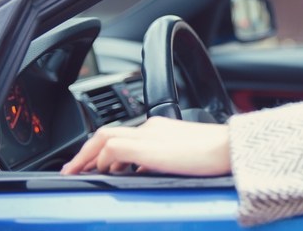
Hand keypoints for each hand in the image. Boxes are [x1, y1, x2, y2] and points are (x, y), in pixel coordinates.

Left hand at [60, 116, 230, 175]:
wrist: (230, 148)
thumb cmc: (216, 155)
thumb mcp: (182, 158)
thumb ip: (161, 161)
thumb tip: (144, 173)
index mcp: (159, 128)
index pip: (122, 134)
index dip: (101, 150)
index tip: (93, 164)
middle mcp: (150, 128)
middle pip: (105, 133)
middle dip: (84, 152)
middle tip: (72, 168)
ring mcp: (148, 135)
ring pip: (104, 138)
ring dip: (87, 155)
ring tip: (77, 172)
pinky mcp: (147, 147)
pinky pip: (112, 148)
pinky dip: (101, 159)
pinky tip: (101, 172)